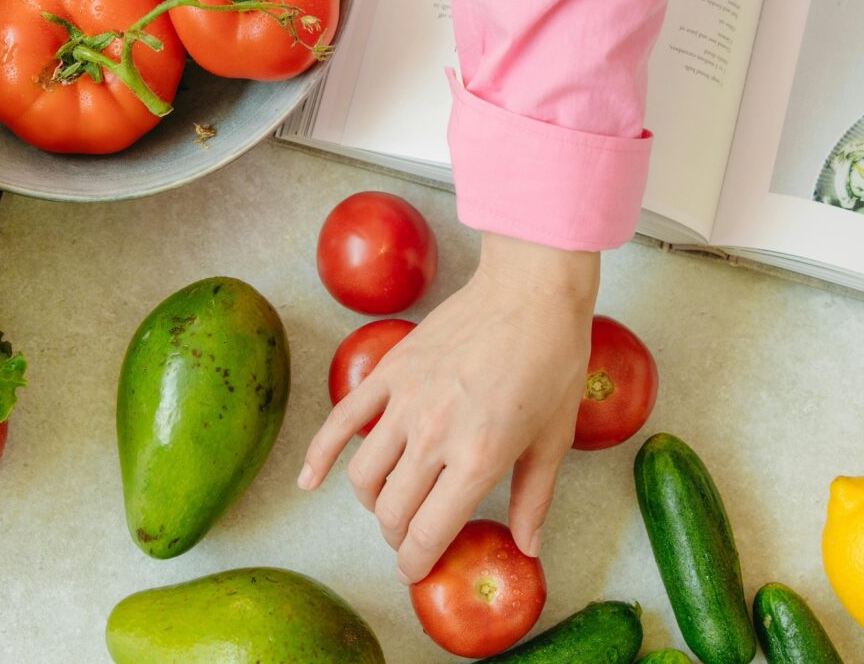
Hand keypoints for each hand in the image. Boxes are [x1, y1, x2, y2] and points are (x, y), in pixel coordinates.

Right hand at [299, 233, 597, 581]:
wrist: (530, 291)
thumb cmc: (552, 361)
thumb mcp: (554, 439)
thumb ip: (534, 499)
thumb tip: (528, 547)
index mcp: (479, 458)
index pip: (428, 534)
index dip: (416, 564)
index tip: (417, 571)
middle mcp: (434, 435)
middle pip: (391, 512)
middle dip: (397, 538)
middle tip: (412, 538)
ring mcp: (405, 402)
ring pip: (363, 476)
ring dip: (371, 502)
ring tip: (389, 503)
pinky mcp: (389, 372)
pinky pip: (340, 421)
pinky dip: (318, 456)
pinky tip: (309, 480)